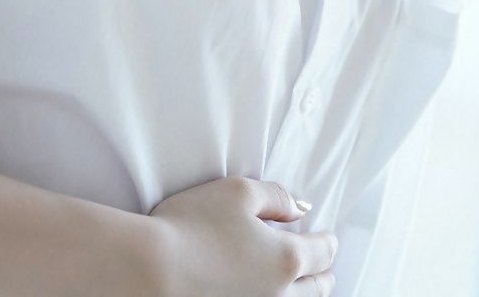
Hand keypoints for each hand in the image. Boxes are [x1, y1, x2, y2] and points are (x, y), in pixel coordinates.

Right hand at [148, 174, 337, 295]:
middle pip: (318, 290)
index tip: (327, 238)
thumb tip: (301, 209)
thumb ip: (276, 197)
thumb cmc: (191, 226)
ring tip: (305, 288)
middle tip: (325, 269)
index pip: (323, 253)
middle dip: (324, 275)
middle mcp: (279, 295)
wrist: (151, 271)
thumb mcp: (238, 192)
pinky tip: (269, 295)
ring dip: (306, 295)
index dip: (327, 242)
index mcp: (286, 258)